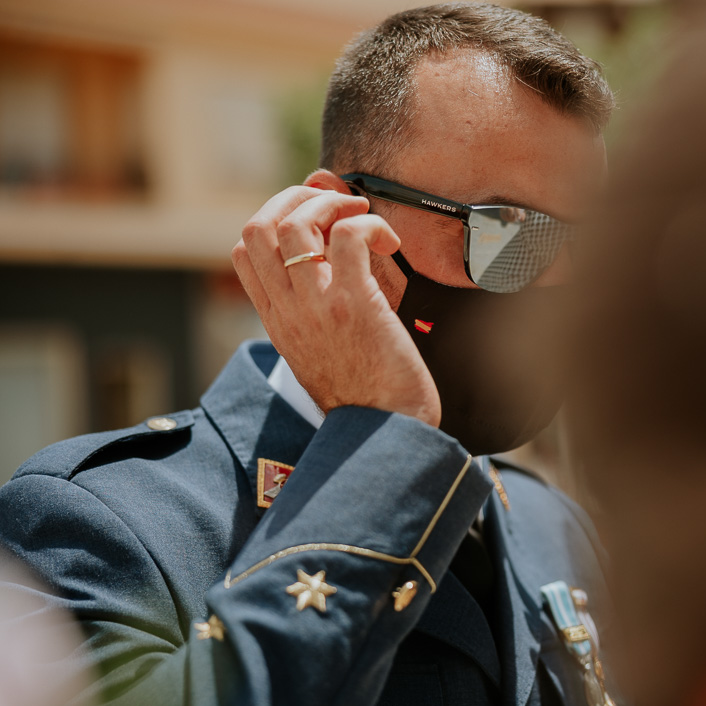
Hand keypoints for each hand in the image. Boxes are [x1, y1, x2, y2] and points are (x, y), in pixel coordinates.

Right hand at [231, 186, 440, 426]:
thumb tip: (328, 269)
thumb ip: (313, 313)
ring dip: (331, 204)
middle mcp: (288, 310)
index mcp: (277, 320)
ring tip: (361, 216)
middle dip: (297, 198)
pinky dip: (368, 224)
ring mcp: (318, 306)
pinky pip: (349, 237)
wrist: (387, 433)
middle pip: (257, 226)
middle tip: (336, 206)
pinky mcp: (356, 304)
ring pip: (295, 224)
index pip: (243, 249)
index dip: (274, 217)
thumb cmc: (367, 395)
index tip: (312, 219)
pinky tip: (388, 242)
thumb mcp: (319, 354)